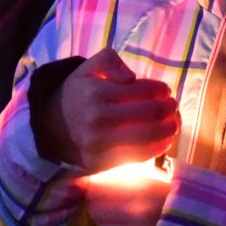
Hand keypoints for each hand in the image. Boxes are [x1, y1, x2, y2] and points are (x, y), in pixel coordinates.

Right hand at [52, 48, 178, 172]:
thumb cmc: (78, 95)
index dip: (161, 90)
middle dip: (170, 109)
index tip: (166, 91)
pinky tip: (164, 140)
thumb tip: (132, 78)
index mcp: (96, 93)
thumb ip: (111, 61)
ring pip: (151, 138)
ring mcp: (101, 145)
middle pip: (152, 114)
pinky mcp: (104, 164)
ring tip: (173, 123)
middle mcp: (99, 120)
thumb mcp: (88, 68)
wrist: (52, 129)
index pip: (142, 90)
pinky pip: (140, 156)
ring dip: (169, 129)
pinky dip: (158, 147)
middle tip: (173, 106)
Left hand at [85, 175, 169, 225]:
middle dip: (101, 208)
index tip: (99, 189)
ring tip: (126, 225)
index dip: (95, 188)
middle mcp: (138, 213)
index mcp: (143, 187)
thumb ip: (126, 175)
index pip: (97, 188)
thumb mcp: (156, 178)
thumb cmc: (179, 199)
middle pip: (96, 211)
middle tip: (112, 208)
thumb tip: (88, 179)